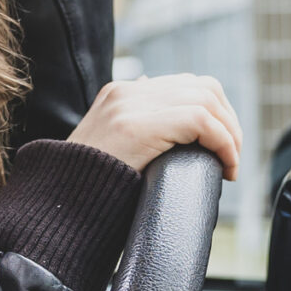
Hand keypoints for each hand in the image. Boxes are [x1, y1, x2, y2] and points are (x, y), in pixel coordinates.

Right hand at [68, 75, 242, 181]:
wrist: (57, 206)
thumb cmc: (87, 191)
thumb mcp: (113, 153)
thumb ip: (137, 133)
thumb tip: (171, 128)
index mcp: (120, 95)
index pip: (185, 85)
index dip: (216, 112)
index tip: (225, 145)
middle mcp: (126, 92)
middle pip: (203, 87)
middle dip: (229, 121)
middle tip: (234, 156)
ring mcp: (130, 105)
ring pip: (207, 99)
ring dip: (230, 133)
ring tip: (232, 163)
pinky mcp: (138, 125)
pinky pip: (201, 120)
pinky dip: (223, 142)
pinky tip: (226, 166)